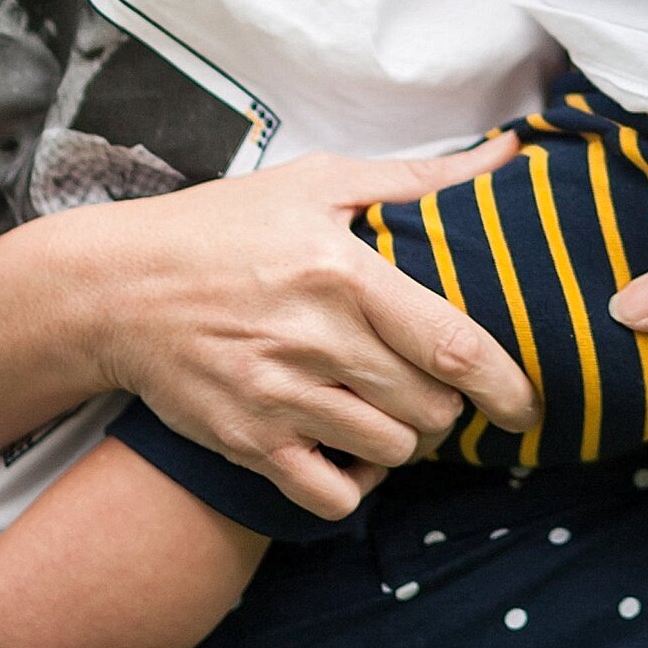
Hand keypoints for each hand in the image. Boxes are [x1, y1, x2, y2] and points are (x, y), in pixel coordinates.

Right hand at [81, 136, 539, 518]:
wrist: (119, 288)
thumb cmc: (227, 226)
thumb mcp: (318, 181)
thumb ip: (417, 177)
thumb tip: (504, 151)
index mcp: (342, 271)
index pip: (449, 344)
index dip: (504, 382)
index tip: (528, 400)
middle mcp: (314, 339)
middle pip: (430, 405)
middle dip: (452, 404)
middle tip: (440, 386)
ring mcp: (278, 398)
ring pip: (390, 449)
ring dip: (408, 437)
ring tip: (395, 408)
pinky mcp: (247, 444)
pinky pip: (333, 495)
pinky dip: (356, 482)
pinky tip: (350, 447)